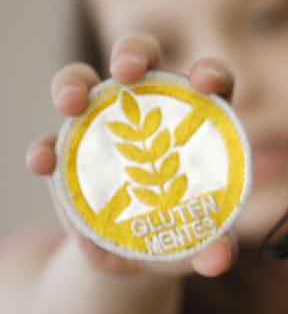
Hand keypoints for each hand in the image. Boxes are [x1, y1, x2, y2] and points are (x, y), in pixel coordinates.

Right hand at [25, 32, 237, 277]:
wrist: (138, 253)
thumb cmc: (183, 232)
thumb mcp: (200, 240)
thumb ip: (214, 246)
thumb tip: (219, 260)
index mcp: (198, 119)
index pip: (210, 81)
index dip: (210, 71)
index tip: (205, 83)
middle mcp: (148, 109)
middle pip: (142, 59)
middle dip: (133, 53)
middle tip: (127, 72)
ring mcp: (103, 124)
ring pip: (84, 82)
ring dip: (73, 83)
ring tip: (70, 103)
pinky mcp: (68, 151)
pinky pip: (51, 141)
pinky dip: (45, 148)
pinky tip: (42, 162)